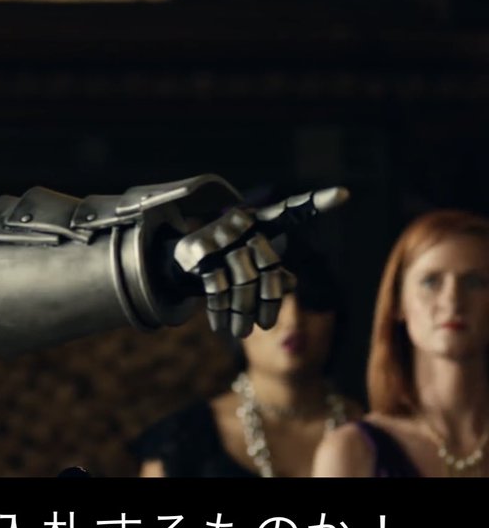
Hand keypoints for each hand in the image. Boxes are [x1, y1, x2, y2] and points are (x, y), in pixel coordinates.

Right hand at [172, 187, 348, 336]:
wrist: (182, 256)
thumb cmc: (228, 262)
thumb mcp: (253, 265)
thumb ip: (277, 274)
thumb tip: (290, 284)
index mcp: (261, 221)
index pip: (292, 210)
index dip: (317, 202)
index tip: (344, 194)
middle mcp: (242, 222)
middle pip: (268, 264)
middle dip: (266, 301)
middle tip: (265, 326)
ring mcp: (220, 234)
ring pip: (243, 279)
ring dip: (242, 312)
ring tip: (242, 333)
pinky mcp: (200, 249)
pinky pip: (217, 285)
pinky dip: (220, 310)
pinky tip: (221, 326)